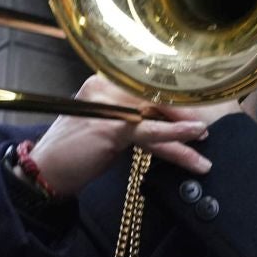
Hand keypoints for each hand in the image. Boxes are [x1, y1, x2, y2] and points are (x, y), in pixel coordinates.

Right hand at [24, 77, 242, 196]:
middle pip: (154, 100)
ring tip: (206, 141)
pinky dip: (173, 136)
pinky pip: (149, 130)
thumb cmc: (78, 153)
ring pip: (155, 115)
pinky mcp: (110, 126)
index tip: (198, 113)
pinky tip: (193, 137)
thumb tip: (168, 124)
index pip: (148, 90)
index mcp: (104, 84)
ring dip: (183, 132)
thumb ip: (134, 121)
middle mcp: (104, 87)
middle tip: (209, 128)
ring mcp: (106, 104)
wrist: (47, 172)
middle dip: (184, 116)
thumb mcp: (110, 131)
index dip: (175, 103)